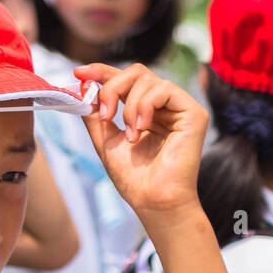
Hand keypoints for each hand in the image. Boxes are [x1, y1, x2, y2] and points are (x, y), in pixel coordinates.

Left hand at [74, 62, 207, 224]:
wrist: (153, 201)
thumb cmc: (134, 179)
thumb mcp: (106, 141)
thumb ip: (95, 115)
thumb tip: (82, 89)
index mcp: (146, 111)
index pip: (126, 79)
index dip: (102, 71)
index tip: (79, 72)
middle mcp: (164, 106)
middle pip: (136, 72)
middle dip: (112, 87)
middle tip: (105, 114)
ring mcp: (180, 108)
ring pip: (147, 78)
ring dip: (129, 106)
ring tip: (130, 136)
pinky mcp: (194, 113)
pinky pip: (164, 89)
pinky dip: (145, 105)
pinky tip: (142, 128)